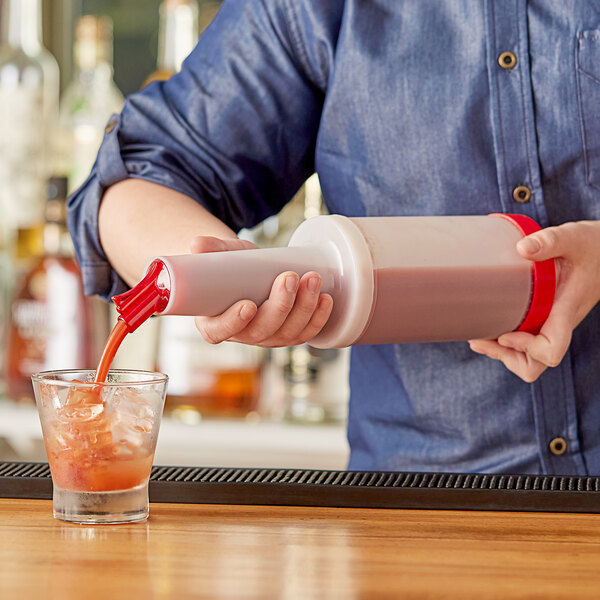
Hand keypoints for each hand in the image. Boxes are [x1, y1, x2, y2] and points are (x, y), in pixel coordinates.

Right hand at [190, 236, 333, 346]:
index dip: (233, 323)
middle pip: (261, 331)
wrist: (252, 271)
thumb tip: (195, 244)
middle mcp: (242, 336)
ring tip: (312, 279)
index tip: (247, 305)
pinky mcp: (290, 334)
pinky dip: (318, 318)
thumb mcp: (221, 255)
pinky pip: (306, 333)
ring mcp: (268, 337)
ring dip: (304, 308)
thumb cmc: (231, 267)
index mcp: (214, 323)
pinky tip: (326, 299)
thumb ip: (209, 250)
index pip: (219, 332)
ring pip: (288, 333)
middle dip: (280, 306)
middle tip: (290, 277)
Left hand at [468, 220, 599, 381]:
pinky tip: (487, 326)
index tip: (505, 333)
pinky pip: (524, 345)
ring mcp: (549, 325)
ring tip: (478, 336)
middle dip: (506, 357)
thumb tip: (522, 248)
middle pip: (535, 364)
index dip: (526, 349)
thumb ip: (550, 241)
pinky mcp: (542, 319)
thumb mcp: (572, 237)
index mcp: (565, 312)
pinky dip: (504, 343)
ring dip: (502, 353)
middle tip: (479, 339)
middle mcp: (557, 325)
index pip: (551, 350)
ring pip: (528, 359)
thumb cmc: (591, 245)